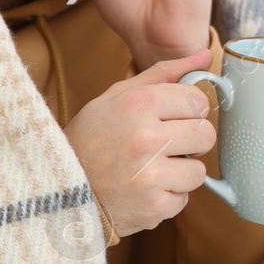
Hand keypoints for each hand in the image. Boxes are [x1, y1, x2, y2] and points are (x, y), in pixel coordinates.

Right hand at [62, 50, 217, 238]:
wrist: (58, 190)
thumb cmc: (90, 139)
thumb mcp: (116, 97)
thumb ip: (164, 74)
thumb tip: (205, 56)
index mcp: (138, 104)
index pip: (198, 101)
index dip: (189, 111)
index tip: (173, 118)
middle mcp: (146, 138)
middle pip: (206, 135)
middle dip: (191, 141)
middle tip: (166, 145)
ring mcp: (150, 176)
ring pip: (199, 171)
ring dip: (180, 173)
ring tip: (151, 170)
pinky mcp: (153, 207)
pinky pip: (183, 199)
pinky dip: (167, 198)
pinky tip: (142, 191)